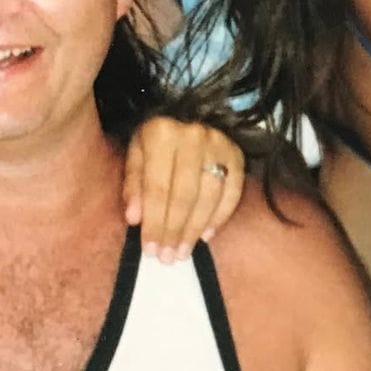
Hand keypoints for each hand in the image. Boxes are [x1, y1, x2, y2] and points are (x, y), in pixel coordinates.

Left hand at [123, 116, 244, 262]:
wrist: (186, 112)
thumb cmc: (155, 138)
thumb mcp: (135, 152)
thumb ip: (133, 183)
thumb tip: (134, 219)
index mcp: (161, 133)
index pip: (157, 187)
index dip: (153, 222)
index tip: (150, 249)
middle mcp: (192, 136)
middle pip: (184, 195)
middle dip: (174, 231)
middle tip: (167, 258)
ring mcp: (218, 144)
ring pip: (208, 197)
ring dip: (194, 230)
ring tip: (182, 252)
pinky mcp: (237, 154)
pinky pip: (232, 192)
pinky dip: (219, 217)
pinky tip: (205, 235)